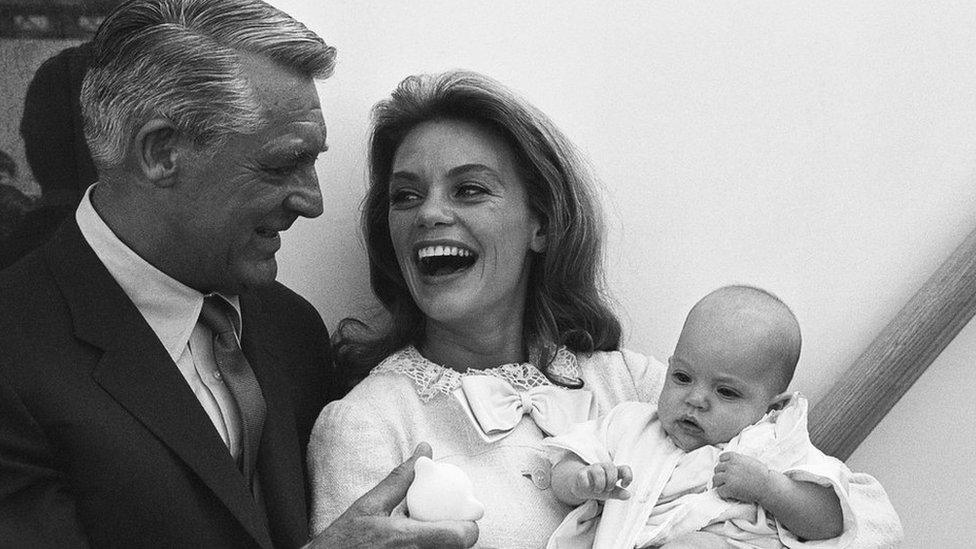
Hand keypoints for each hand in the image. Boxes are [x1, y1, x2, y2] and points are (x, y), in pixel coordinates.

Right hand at [307, 443, 477, 548]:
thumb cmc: (343, 543)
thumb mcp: (370, 505)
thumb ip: (401, 479)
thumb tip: (423, 452)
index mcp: (409, 539)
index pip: (460, 537)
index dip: (469, 526)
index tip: (465, 515)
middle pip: (457, 547)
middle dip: (455, 531)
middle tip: (443, 519)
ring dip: (442, 541)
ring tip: (424, 530)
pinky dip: (430, 547)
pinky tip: (411, 542)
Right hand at [571, 462, 631, 501]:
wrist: (581, 486)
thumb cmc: (598, 487)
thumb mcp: (610, 492)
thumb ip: (618, 493)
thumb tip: (628, 495)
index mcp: (614, 472)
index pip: (624, 469)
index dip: (627, 476)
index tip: (624, 485)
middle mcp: (603, 468)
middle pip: (611, 467)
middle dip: (611, 481)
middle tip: (608, 489)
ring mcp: (592, 469)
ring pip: (598, 471)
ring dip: (599, 484)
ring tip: (598, 490)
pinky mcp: (581, 473)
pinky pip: (583, 476)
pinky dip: (586, 485)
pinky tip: (588, 488)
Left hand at [712, 451, 771, 503]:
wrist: (767, 485)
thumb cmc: (762, 474)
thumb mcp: (750, 461)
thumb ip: (739, 460)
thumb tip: (729, 463)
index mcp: (735, 457)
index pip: (721, 458)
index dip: (723, 464)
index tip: (727, 469)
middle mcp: (729, 466)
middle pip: (717, 469)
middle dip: (721, 474)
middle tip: (726, 481)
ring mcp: (728, 477)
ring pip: (715, 479)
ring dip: (719, 484)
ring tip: (725, 488)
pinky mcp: (729, 488)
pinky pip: (719, 491)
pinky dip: (723, 493)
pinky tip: (729, 494)